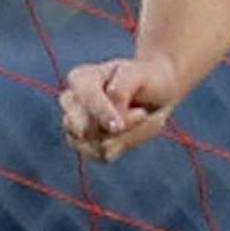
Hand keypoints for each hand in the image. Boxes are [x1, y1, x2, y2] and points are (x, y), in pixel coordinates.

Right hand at [59, 54, 179, 163]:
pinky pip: (104, 155)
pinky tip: (136, 129)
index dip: (102, 113)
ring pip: (96, 145)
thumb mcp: (139, 75)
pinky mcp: (88, 146)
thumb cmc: (146, 78)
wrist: (157, 92)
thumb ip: (120, 91)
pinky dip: (126, 144)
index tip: (118, 126)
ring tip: (142, 115)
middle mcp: (71, 104)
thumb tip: (109, 121)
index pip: (85, 99)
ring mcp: (75, 127)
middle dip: (116, 127)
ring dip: (126, 135)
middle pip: (84, 128)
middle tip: (142, 113)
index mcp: (80, 79)